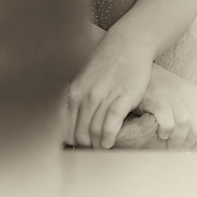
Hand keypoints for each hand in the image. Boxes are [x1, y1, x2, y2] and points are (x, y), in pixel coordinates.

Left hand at [65, 30, 152, 148]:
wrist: (128, 44)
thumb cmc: (108, 62)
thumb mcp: (86, 80)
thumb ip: (79, 100)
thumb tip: (72, 123)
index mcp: (75, 92)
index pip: (68, 127)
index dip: (73, 142)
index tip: (78, 149)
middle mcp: (87, 94)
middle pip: (81, 133)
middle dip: (86, 147)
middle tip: (93, 152)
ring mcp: (104, 95)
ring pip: (95, 130)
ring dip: (98, 145)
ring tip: (103, 149)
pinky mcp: (123, 96)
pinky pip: (112, 122)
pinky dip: (109, 136)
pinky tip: (110, 142)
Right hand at [137, 63, 196, 150]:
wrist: (145, 78)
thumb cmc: (168, 98)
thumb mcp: (192, 108)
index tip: (193, 149)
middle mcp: (191, 95)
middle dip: (188, 144)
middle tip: (178, 146)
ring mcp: (174, 96)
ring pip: (185, 125)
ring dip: (175, 140)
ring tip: (168, 140)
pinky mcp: (157, 100)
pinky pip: (167, 123)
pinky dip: (164, 132)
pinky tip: (160, 131)